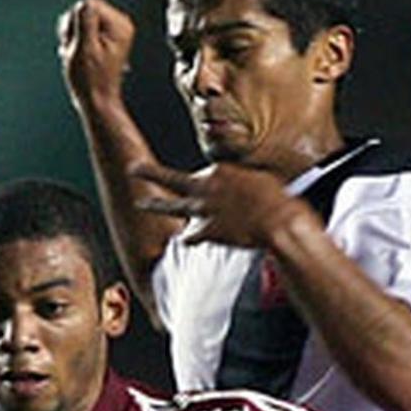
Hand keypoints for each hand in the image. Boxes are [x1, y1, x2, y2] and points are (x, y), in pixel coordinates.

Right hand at [58, 0, 134, 107]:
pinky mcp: (107, 37)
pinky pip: (85, 28)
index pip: (87, 4)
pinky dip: (78, 41)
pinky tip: (80, 55)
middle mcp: (120, 25)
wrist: (97, 101)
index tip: (75, 43)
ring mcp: (114, 31)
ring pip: (82, 19)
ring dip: (74, 36)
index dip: (74, 23)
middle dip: (74, 30)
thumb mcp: (84, 48)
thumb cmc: (91, 82)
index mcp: (119, 25)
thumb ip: (85, 21)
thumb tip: (84, 5)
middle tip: (77, 51)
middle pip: (85, 9)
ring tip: (79, 56)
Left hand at [132, 157, 309, 248]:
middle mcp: (207, 186)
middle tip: (132, 168)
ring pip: (173, 206)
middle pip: (173, 179)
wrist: (278, 220)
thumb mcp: (261, 178)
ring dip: (154, 205)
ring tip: (140, 203)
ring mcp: (206, 210)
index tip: (212, 190)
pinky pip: (191, 236)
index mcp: (220, 170)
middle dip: (150, 173)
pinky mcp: (208, 231)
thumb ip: (244, 181)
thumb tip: (246, 186)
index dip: (206, 183)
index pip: (204, 173)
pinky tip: (183, 241)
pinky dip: (188, 239)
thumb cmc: (277, 199)